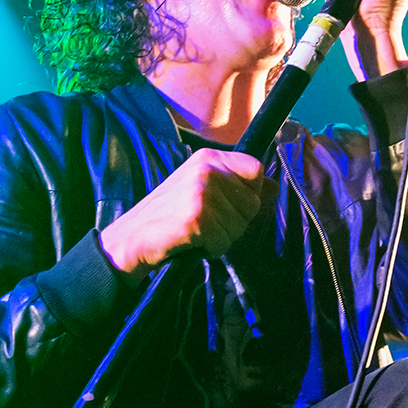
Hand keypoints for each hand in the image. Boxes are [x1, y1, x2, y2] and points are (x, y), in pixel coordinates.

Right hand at [100, 149, 267, 275]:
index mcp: (209, 158)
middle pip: (252, 202)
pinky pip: (224, 241)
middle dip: (236, 221)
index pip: (256, 169)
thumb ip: (236, 185)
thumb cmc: (170, 215)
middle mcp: (207, 170)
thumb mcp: (202, 188)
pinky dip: (212, 249)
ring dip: (223, 238)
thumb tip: (273, 186)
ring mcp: (201, 192)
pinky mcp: (196, 217)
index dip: (249, 193)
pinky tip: (193, 241)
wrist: (133, 236)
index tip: (229, 205)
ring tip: (199, 232)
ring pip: (240, 225)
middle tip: (209, 223)